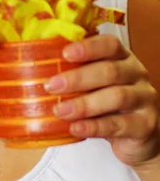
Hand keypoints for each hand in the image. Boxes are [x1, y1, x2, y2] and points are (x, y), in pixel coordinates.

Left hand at [45, 34, 159, 168]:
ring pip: (116, 97)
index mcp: (122, 57)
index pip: (110, 44)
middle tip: (51, 86)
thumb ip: (76, 72)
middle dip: (78, 78)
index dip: (88, 47)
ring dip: (84, 104)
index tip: (65, 53)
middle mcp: (137, 74)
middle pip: (110, 71)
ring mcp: (144, 99)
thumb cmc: (109, 103)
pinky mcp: (146, 125)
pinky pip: (119, 125)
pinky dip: (94, 127)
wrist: (138, 136)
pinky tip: (75, 128)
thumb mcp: (95, 83)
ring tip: (60, 111)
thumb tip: (35, 67)